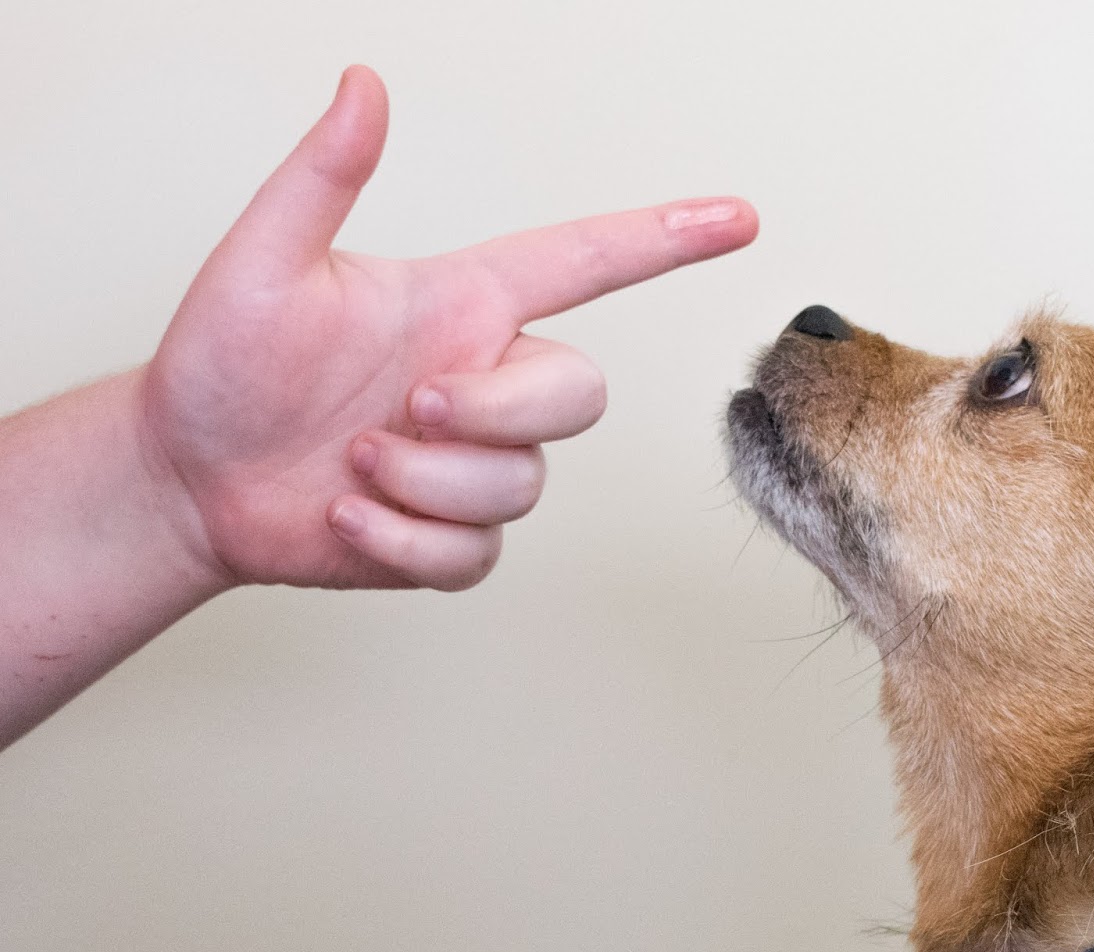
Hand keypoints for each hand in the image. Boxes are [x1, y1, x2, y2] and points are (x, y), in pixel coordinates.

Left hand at [139, 65, 757, 591]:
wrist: (188, 478)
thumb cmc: (220, 364)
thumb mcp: (261, 263)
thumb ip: (320, 178)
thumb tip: (362, 84)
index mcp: (462, 308)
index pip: (585, 265)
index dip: (663, 240)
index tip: (736, 219)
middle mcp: (484, 383)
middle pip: (579, 395)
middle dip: (498, 411)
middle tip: (408, 408)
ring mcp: (474, 466)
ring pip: (521, 485)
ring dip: (425, 483)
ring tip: (350, 466)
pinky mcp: (452, 541)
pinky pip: (476, 556)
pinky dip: (403, 545)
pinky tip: (345, 519)